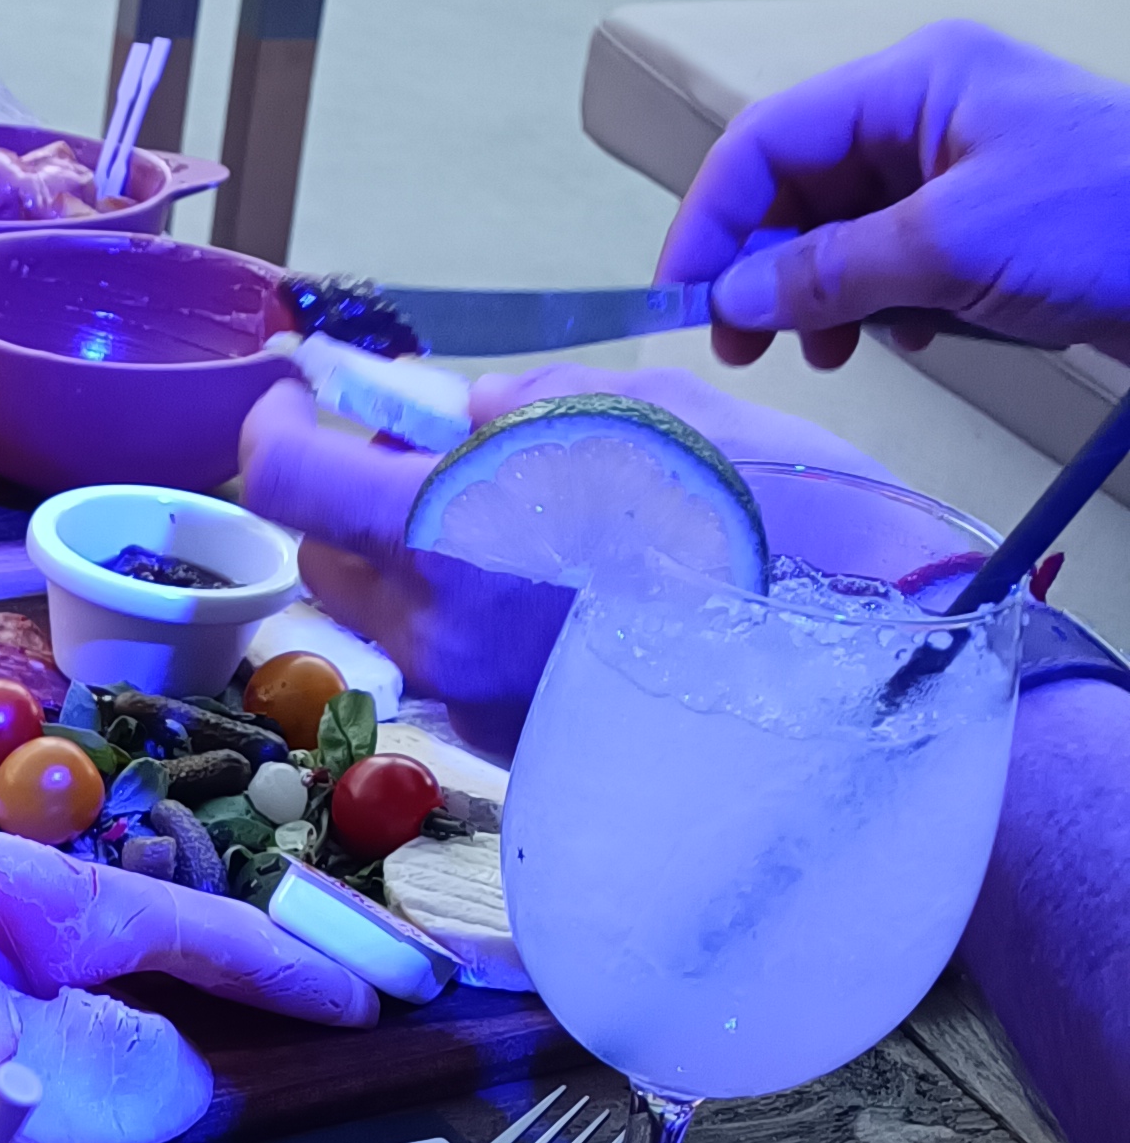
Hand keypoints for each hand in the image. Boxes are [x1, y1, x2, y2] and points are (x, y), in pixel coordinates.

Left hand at [236, 361, 902, 753]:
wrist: (866, 691)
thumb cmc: (780, 535)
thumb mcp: (661, 418)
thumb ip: (537, 402)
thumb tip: (466, 405)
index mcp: (451, 533)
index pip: (285, 479)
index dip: (276, 426)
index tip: (301, 396)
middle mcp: (435, 629)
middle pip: (324, 553)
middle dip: (353, 496)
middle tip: (431, 453)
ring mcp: (468, 700)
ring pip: (384, 616)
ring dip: (411, 560)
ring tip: (511, 522)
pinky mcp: (510, 745)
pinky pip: (448, 666)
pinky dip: (466, 618)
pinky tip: (556, 592)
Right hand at [658, 21, 1129, 371]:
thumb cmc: (1109, 223)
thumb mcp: (954, 246)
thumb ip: (831, 271)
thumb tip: (733, 300)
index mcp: (914, 81)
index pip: (767, 139)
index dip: (711, 219)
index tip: (684, 300)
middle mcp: (928, 112)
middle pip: (798, 186)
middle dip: (764, 268)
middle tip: (745, 348)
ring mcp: (960, 167)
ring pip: (842, 231)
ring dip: (819, 296)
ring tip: (829, 355)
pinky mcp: (987, 224)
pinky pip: (895, 260)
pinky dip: (879, 304)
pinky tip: (903, 339)